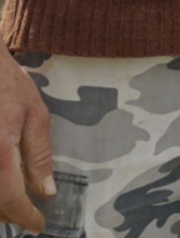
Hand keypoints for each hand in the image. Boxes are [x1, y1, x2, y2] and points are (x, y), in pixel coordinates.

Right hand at [0, 44, 53, 232]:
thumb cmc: (7, 85)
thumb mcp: (34, 114)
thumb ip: (39, 156)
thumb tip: (46, 191)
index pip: (10, 199)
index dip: (24, 217)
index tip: (38, 224)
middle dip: (9, 214)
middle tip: (27, 213)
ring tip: (13, 201)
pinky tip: (1, 183)